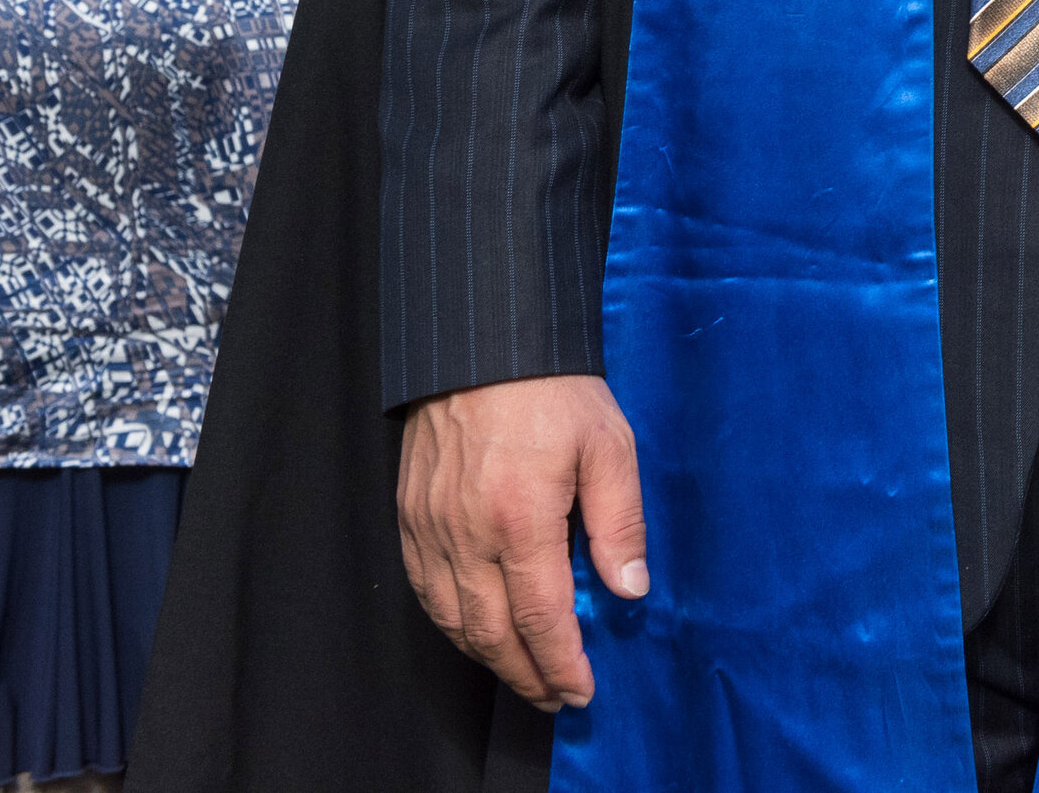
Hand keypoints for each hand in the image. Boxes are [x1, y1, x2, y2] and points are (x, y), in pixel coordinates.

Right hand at [397, 373, 647, 711]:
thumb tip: (630, 589)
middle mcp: (466, 533)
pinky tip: (477, 631)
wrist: (484, 341)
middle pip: (491, 633)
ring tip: (525, 674)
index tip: (581, 690)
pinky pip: (424, 591)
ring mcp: (430, 527)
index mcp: (520, 518)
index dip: (561, 664)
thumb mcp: (610, 445)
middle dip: (527, 675)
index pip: (540, 618)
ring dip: (488, 657)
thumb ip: (620, 523)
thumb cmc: (555, 389)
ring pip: (452, 620)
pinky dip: (451, 624)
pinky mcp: (409, 517)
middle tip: (556, 696)